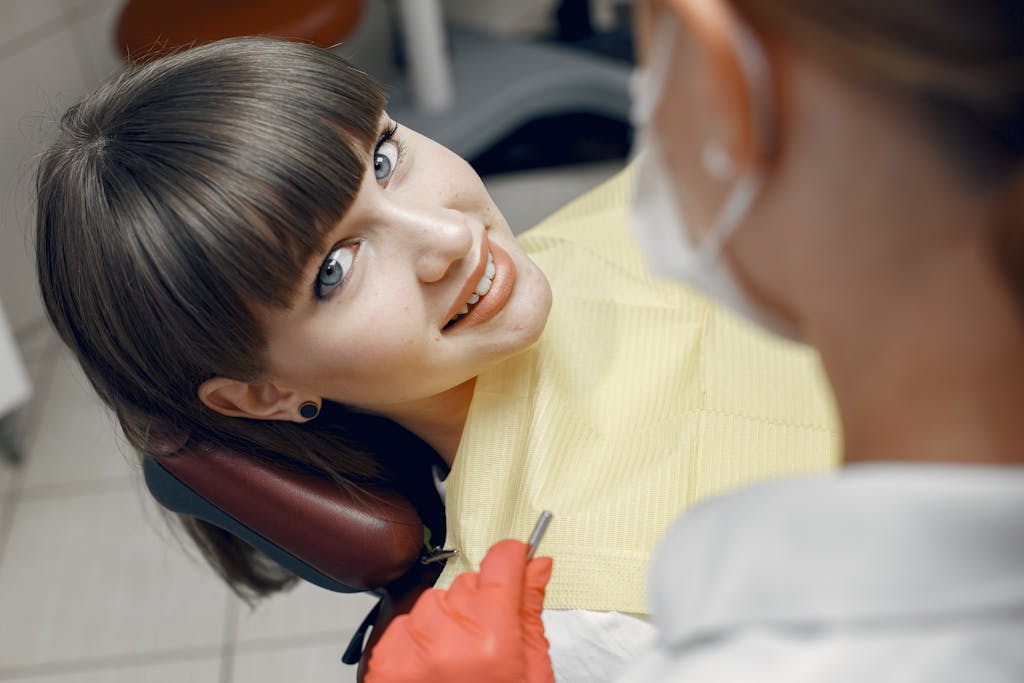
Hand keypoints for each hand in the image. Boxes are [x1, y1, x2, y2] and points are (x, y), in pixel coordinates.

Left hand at [364, 539, 553, 682]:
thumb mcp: (531, 671)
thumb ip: (529, 610)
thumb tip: (537, 563)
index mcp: (492, 640)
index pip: (501, 564)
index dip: (512, 558)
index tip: (515, 560)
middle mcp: (445, 639)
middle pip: (466, 586)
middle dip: (478, 607)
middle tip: (484, 649)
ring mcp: (408, 651)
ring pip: (432, 602)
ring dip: (444, 624)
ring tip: (455, 667)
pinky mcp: (382, 662)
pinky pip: (402, 625)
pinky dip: (416, 643)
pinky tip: (431, 674)